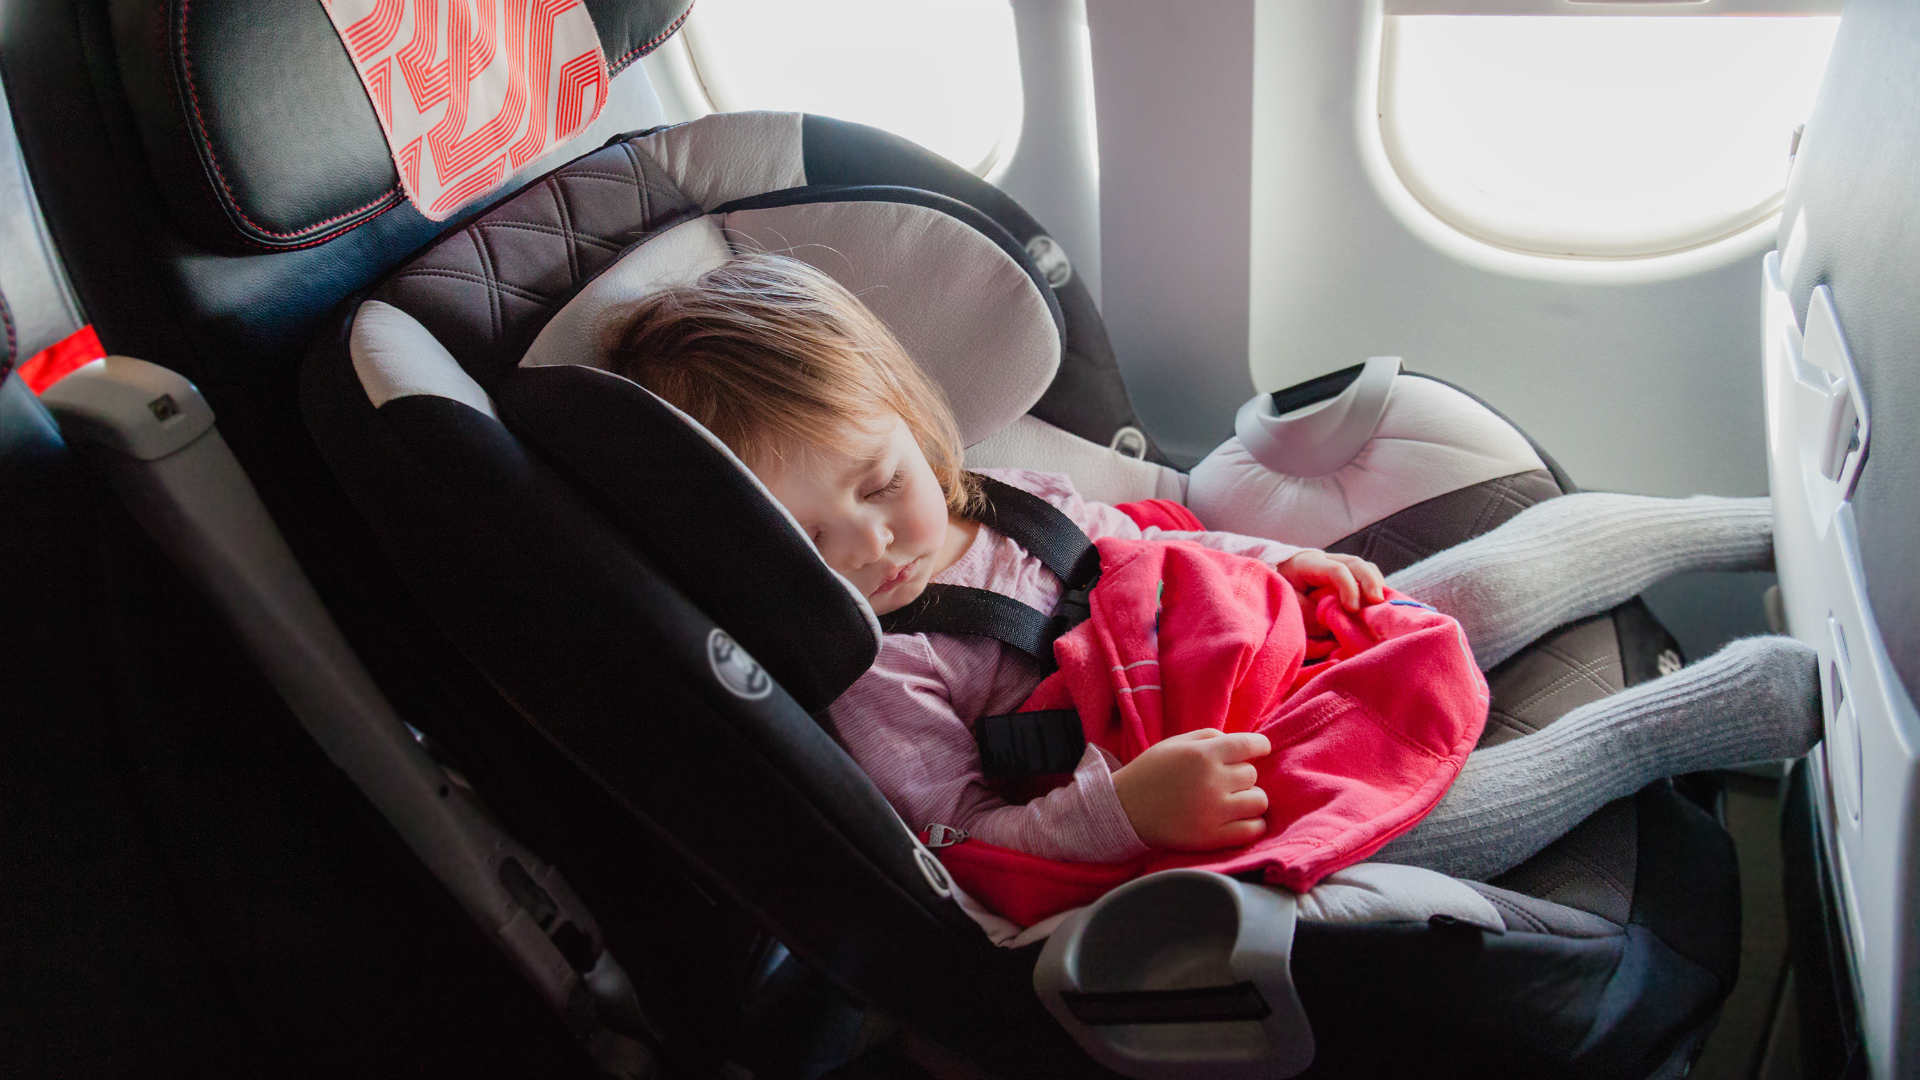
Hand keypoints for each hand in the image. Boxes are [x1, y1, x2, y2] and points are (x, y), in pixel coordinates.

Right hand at [1112, 729, 1271, 850]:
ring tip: (1234, 800)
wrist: (1124, 810)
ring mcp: (1214, 811)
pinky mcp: (1213, 837)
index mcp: (1203, 755)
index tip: (1259, 749)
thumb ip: (1209, 736)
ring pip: (1259, 801)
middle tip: (1225, 780)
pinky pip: (1253, 829)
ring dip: (1250, 798)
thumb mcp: (1175, 743)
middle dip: (1242, 775)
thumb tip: (1242, 743)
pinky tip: (1242, 819)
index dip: (1260, 745)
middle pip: (1252, 774)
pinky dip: (1254, 824)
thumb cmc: (1151, 772)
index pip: (1249, 745)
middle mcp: (1212, 781)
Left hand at [1277, 550, 1385, 610]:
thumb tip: (1339, 623)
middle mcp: (1324, 560)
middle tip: (1376, 602)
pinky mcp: (1343, 575)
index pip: (1335, 570)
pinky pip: (1365, 575)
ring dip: (1375, 584)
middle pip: (1354, 563)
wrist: (1273, 586)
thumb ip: (1313, 614)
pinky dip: (1374, 587)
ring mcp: (1335, 564)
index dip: (1348, 588)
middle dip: (1369, 582)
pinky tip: (1379, 602)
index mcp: (1306, 565)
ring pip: (1363, 566)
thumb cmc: (1280, 598)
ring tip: (1381, 604)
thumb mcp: (1291, 608)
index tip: (1351, 609)